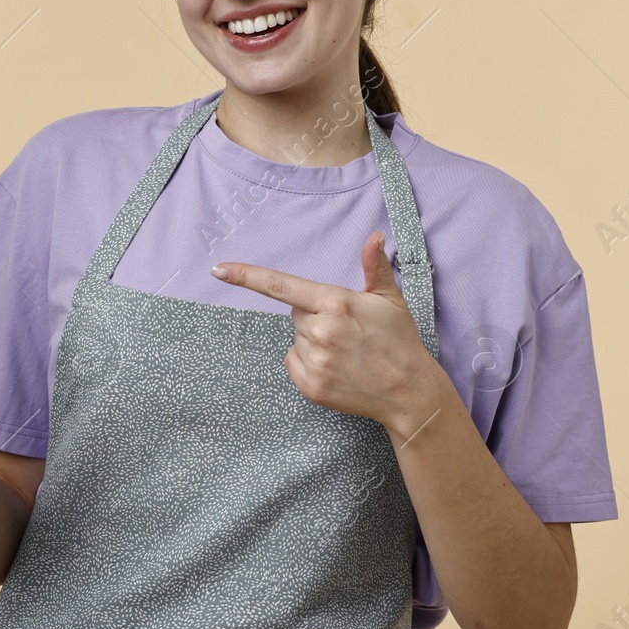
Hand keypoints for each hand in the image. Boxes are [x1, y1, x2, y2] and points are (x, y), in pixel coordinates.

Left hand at [210, 230, 442, 431]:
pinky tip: (337, 368)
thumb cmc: (400, 340)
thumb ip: (375, 266)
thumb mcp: (391, 298)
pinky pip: (293, 363)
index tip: (219, 269)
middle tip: (348, 330)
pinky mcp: (311, 386)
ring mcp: (315, 361)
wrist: (409, 392)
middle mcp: (320, 331)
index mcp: (335, 302)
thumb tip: (374, 236)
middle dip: (315, 317)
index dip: (246, 276)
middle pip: (296, 314)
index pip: (281, 286)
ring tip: (347, 352)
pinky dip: (308, 364)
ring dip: (313, 343)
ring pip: (296, 340)